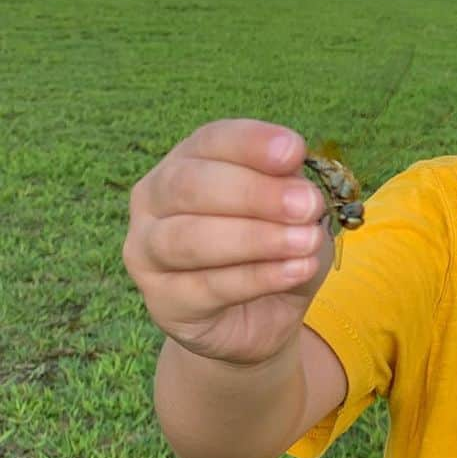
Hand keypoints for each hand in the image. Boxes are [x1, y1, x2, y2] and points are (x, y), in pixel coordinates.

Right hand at [123, 119, 333, 366]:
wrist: (260, 317)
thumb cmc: (274, 248)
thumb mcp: (294, 213)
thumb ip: (292, 191)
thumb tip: (298, 184)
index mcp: (189, 160)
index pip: (212, 140)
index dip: (252, 143)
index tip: (295, 151)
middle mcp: (155, 199)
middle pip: (190, 185)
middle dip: (255, 193)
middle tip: (308, 205)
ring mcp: (147, 251)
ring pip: (190, 239)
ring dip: (255, 238)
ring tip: (305, 242)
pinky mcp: (161, 301)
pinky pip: (206, 287)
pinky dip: (257, 278)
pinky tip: (295, 271)